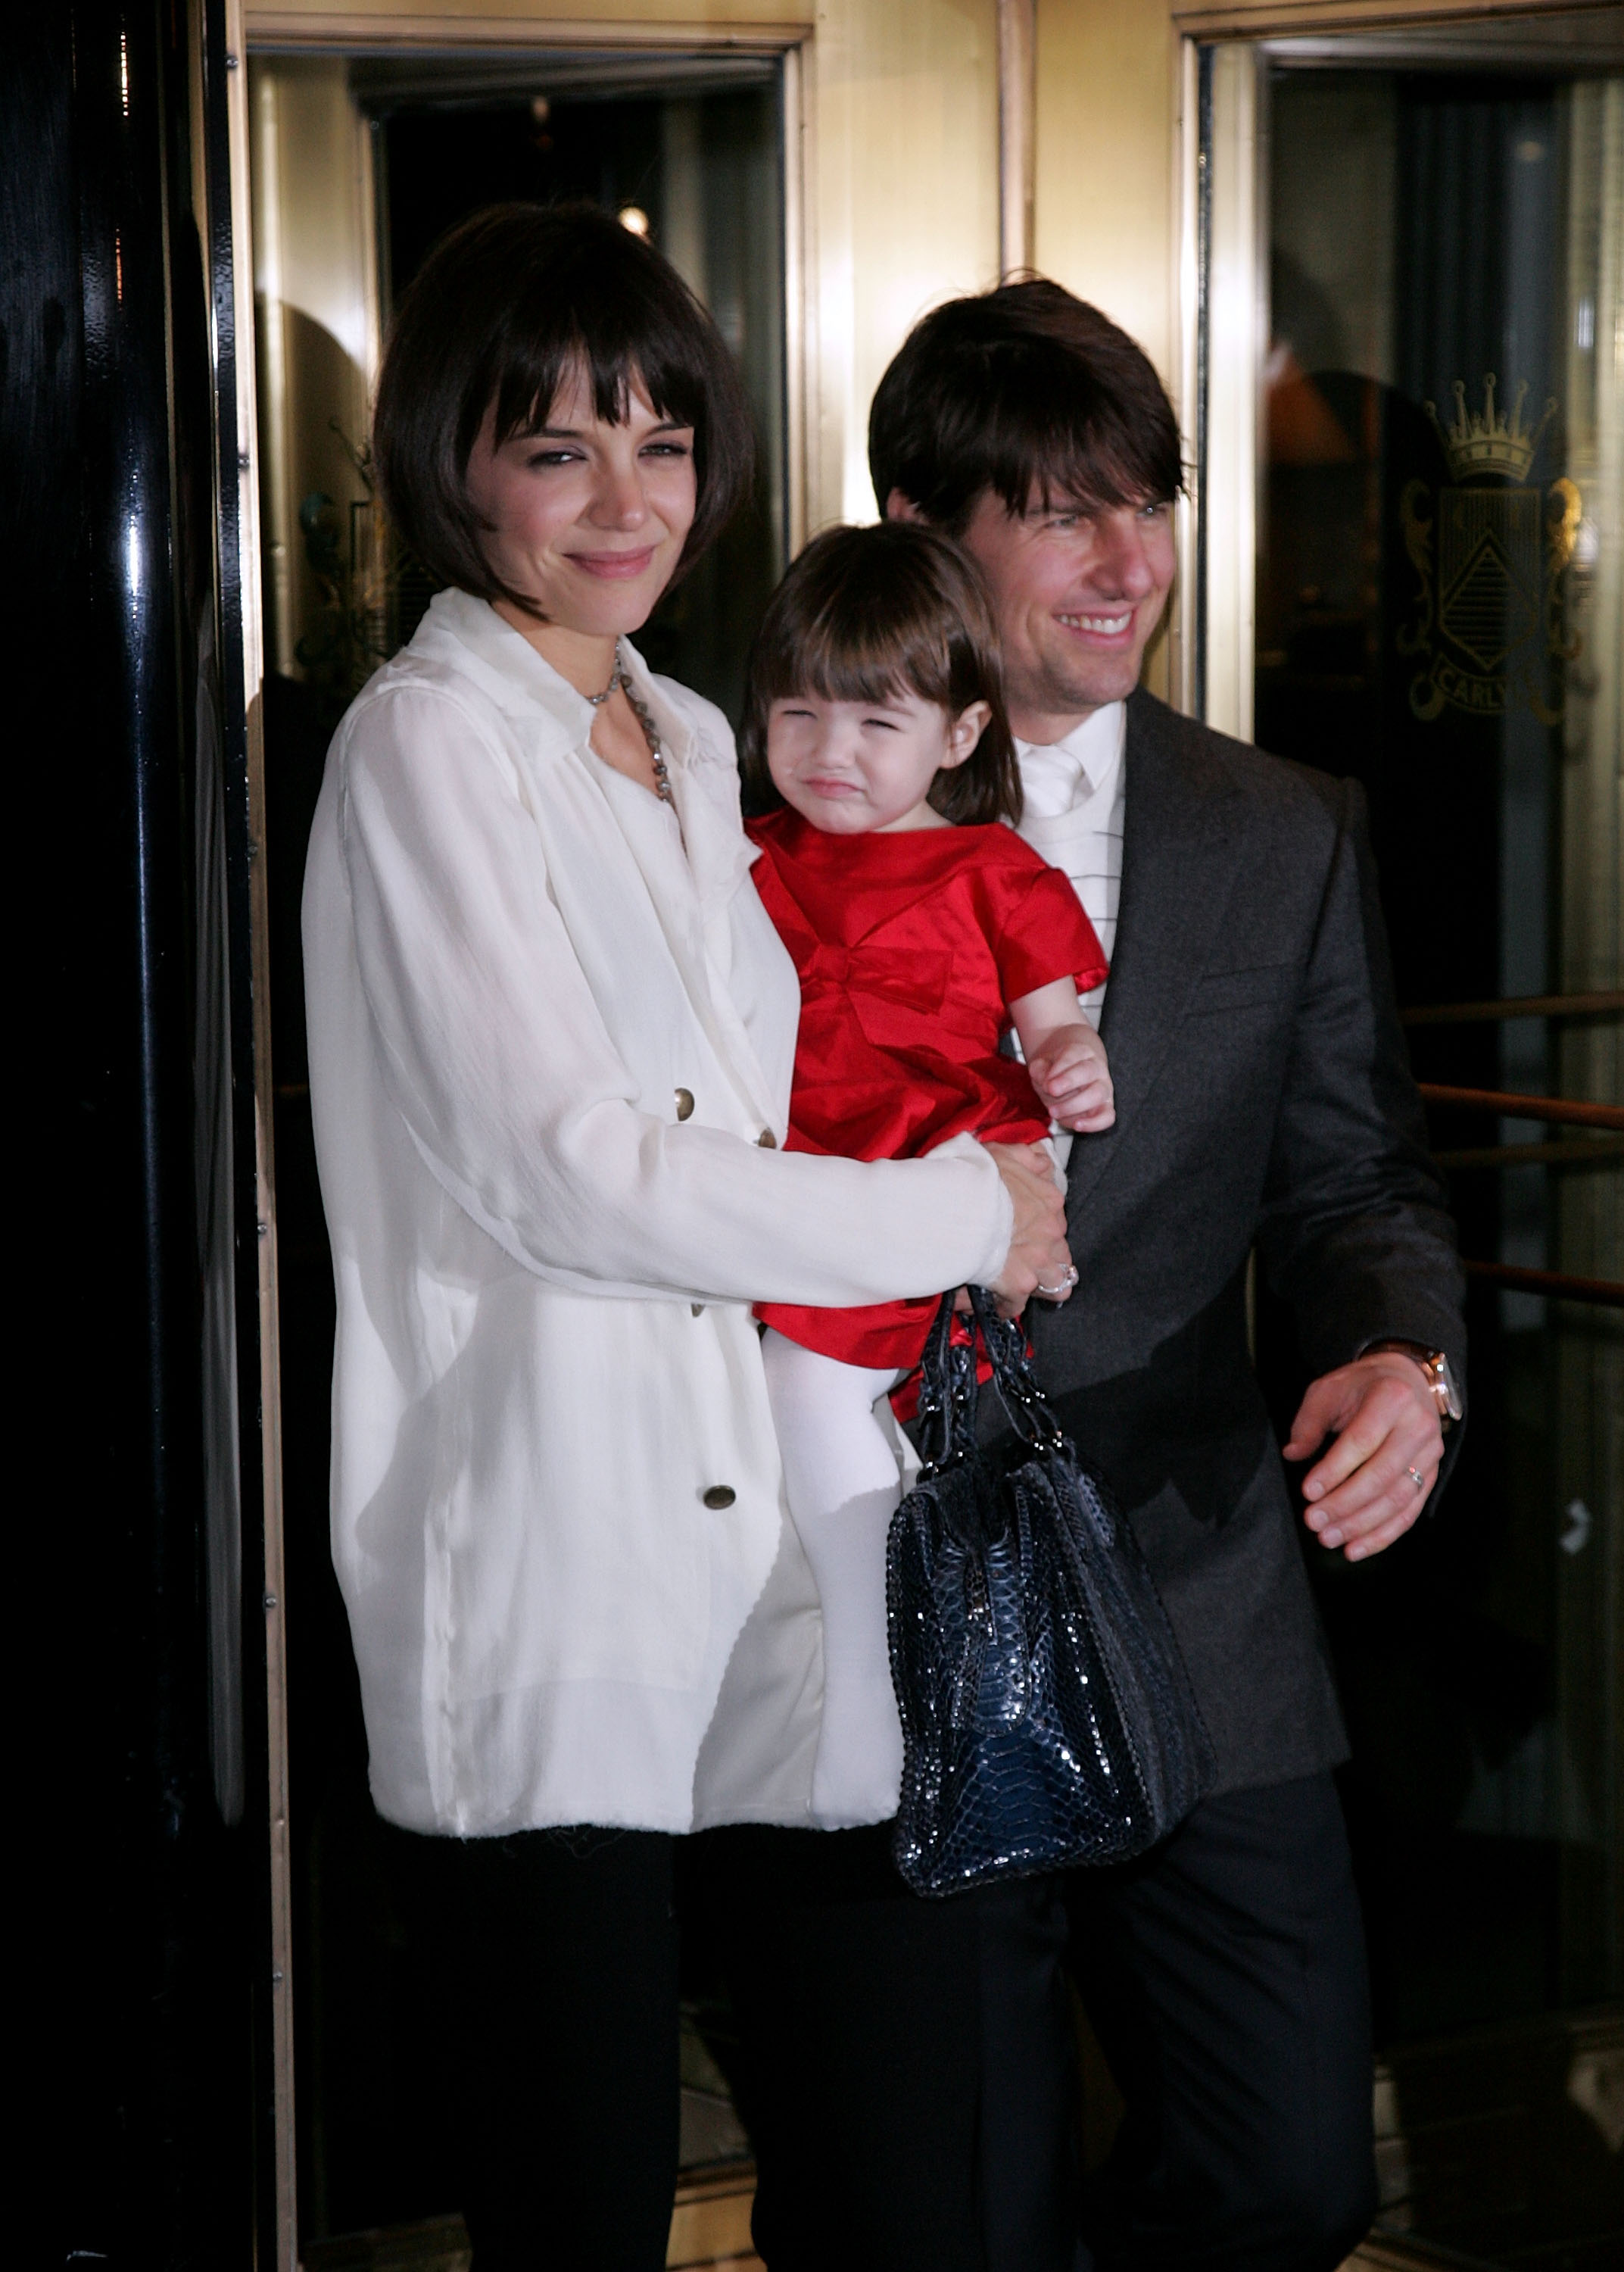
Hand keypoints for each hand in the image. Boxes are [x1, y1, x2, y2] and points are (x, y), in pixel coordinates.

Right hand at [984, 1141, 1073, 1317]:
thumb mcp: (1003, 1152)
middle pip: (1061, 1255)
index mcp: (1049, 1199)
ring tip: (1020, 1288)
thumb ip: (1028, 1157)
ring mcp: (1038, 1258)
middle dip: (1045, 1262)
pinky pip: (1019, 1304)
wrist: (953, 1200)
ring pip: (1054, 1284)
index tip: (1026, 1236)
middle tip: (1024, 1265)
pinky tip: (997, 1303)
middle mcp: (1051, 1231)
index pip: (1058, 1221)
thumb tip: (1041, 1162)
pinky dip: (1007, 1305)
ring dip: (1037, 1287)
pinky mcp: (1019, 1283)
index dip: (1041, 1232)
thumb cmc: (972, 1175)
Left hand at [1026, 1026, 1115, 1133]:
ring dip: (1073, 1105)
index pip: (1073, 1055)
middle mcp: (1096, 1068)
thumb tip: (1045, 1082)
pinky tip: (1078, 1125)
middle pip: (1088, 1071)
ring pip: (1097, 1094)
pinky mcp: (1105, 1108)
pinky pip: (1107, 1116)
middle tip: (1050, 1091)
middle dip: (1069, 1082)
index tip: (1047, 1081)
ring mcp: (1103, 1088)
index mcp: (1081, 1052)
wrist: (1068, 1077)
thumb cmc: (1054, 1071)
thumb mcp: (1042, 1065)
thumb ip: (1040, 1070)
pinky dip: (1095, 1123)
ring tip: (1053, 1111)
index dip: (1059, 1069)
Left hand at [1284, 1353, 1444, 1560]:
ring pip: (1396, 1499)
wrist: (1407, 1379)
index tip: (1308, 1492)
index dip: (1334, 1471)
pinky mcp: (1431, 1475)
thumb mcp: (1328, 1390)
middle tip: (1314, 1521)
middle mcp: (1417, 1427)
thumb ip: (1309, 1422)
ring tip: (1329, 1538)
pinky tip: (1356, 1548)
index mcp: (1391, 1398)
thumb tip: (1293, 1454)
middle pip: (1381, 1476)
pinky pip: (1409, 1512)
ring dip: (1361, 1525)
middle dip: (1344, 1505)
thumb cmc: (1361, 1386)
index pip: (1361, 1442)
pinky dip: (1383, 1534)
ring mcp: (1430, 1454)